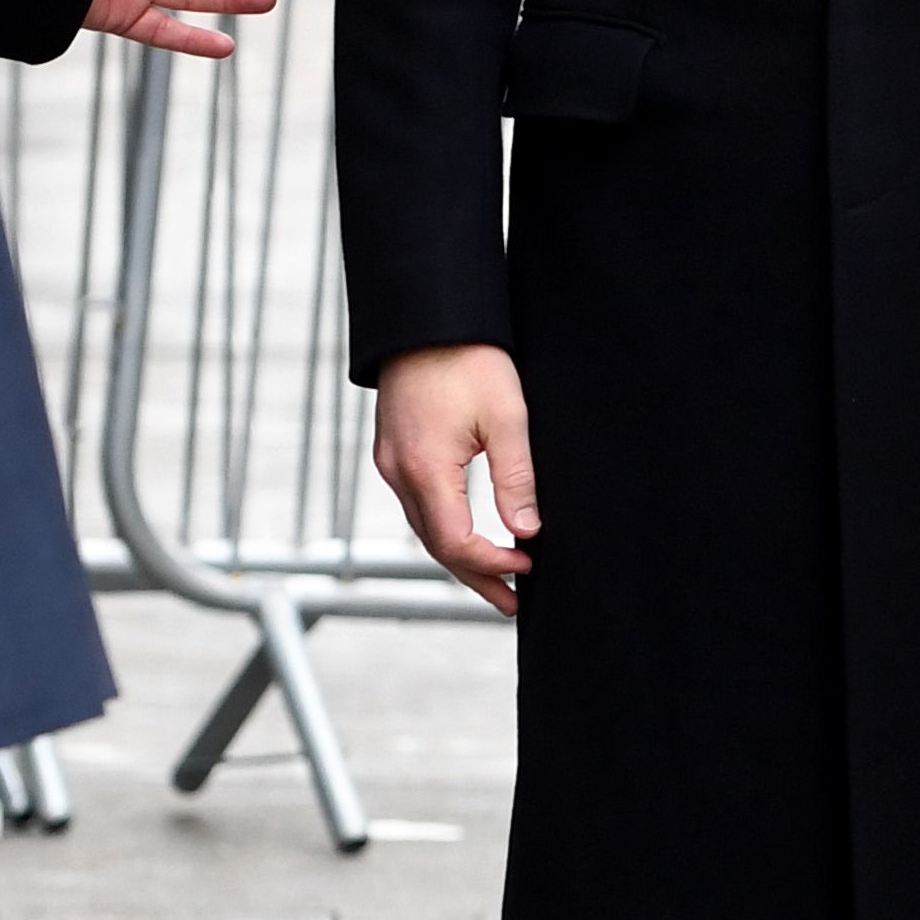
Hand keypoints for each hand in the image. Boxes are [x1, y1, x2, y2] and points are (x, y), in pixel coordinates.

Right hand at [372, 344, 538, 615]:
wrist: (427, 317)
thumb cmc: (469, 358)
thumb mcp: (507, 416)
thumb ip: (516, 477)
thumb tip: (528, 530)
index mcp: (425, 469)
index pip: (456, 542)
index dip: (492, 564)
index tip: (528, 567)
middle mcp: (399, 473)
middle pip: (436, 546)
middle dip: (476, 576)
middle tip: (512, 603)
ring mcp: (391, 463)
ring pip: (424, 529)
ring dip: (460, 558)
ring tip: (497, 581)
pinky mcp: (395, 452)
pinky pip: (418, 506)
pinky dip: (445, 530)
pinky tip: (468, 538)